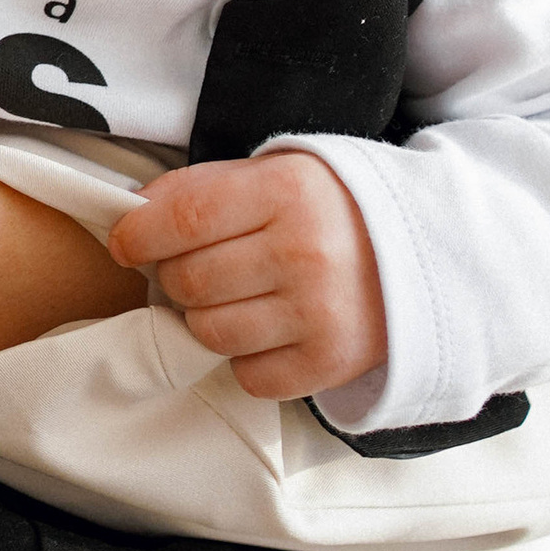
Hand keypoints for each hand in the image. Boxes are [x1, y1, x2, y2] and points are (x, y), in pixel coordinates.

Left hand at [109, 149, 389, 399]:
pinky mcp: (331, 361)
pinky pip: (249, 376)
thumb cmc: (329, 212)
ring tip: (234, 298)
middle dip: (175, 276)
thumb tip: (131, 215)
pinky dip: (246, 360)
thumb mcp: (273, 174)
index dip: (139, 234)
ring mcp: (320, 312)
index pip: (184, 218)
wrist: (425, 257)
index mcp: (287, 192)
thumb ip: (202, 190)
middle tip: (198, 268)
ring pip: (210, 332)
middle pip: (189, 280)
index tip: (125, 243)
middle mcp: (305, 252)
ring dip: (205, 319)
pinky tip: (268, 330)